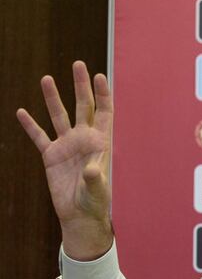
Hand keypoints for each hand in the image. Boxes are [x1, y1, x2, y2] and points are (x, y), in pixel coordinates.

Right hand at [17, 61, 113, 259]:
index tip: (99, 75)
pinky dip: (30, 125)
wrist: (79, 215)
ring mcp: (66, 146)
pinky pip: (39, 136)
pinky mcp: (50, 156)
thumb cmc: (94, 202)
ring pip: (58, 116)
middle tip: (78, 64)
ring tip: (47, 78)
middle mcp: (83, 139)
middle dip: (80, 86)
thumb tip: (92, 170)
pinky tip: (21, 112)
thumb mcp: (97, 189)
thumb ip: (95, 178)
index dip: (102, 94)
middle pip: (82, 107)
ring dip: (52, 98)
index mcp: (99, 142)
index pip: (103, 112)